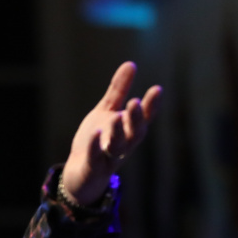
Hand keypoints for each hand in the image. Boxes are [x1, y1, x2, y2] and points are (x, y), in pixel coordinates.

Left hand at [61, 62, 161, 206]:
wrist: (80, 174)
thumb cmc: (98, 140)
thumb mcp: (107, 112)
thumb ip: (118, 91)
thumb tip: (131, 64)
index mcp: (129, 130)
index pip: (144, 118)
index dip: (151, 106)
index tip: (157, 89)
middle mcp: (123, 145)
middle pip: (134, 133)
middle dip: (136, 118)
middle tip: (136, 102)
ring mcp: (108, 158)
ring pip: (117, 147)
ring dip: (119, 133)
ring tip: (117, 117)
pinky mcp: (93, 168)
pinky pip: (96, 158)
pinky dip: (96, 147)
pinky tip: (96, 133)